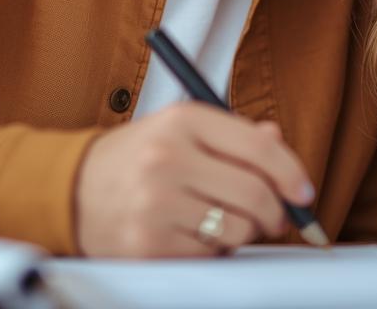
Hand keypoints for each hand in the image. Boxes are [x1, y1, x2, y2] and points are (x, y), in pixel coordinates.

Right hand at [74, 103, 315, 257]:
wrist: (72, 190)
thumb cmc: (140, 158)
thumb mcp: (183, 130)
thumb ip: (235, 136)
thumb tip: (280, 145)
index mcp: (183, 120)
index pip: (259, 148)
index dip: (292, 174)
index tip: (304, 192)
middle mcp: (167, 159)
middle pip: (255, 194)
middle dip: (276, 213)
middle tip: (274, 217)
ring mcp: (154, 204)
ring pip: (237, 230)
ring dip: (243, 233)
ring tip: (221, 222)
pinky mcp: (147, 244)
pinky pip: (209, 255)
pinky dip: (213, 250)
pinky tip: (193, 234)